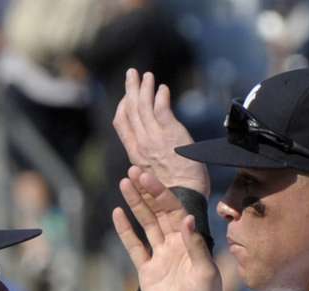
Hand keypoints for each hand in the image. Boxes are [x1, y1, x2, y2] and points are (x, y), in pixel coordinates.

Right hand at [113, 166, 228, 290]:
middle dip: (146, 191)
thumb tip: (185, 218)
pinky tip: (118, 213)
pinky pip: (134, 247)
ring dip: (136, 204)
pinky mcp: (147, 273)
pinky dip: (126, 231)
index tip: (148, 177)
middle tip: (133, 171)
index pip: (174, 210)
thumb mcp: (205, 273)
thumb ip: (195, 245)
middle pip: (158, 212)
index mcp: (191, 241)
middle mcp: (175, 245)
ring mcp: (160, 257)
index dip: (160, 193)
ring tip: (124, 183)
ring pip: (145, 225)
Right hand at [114, 68, 208, 196]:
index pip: (122, 124)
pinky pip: (161, 109)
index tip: (127, 96)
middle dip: (131, 89)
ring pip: (144, 106)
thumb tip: (146, 149)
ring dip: (145, 87)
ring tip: (147, 75)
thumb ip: (148, 157)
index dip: (123, 106)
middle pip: (131, 110)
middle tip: (132, 74)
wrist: (185, 197)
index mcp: (135, 154)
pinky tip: (162, 89)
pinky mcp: (171, 134)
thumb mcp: (152, 176)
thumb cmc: (173, 191)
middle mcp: (142, 144)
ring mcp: (155, 138)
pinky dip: (160, 96)